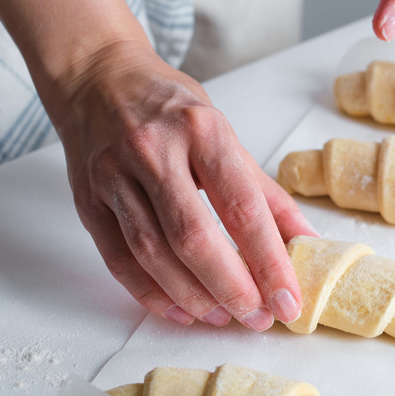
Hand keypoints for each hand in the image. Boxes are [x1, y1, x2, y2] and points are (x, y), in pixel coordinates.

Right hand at [57, 40, 316, 329]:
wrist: (96, 78)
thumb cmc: (169, 108)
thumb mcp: (224, 134)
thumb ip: (264, 192)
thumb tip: (306, 242)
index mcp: (201, 130)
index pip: (242, 209)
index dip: (269, 263)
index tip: (288, 301)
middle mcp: (154, 151)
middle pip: (194, 238)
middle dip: (231, 288)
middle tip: (256, 317)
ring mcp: (114, 176)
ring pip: (152, 254)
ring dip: (191, 296)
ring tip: (220, 317)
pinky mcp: (88, 200)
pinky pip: (118, 259)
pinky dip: (149, 293)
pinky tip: (178, 310)